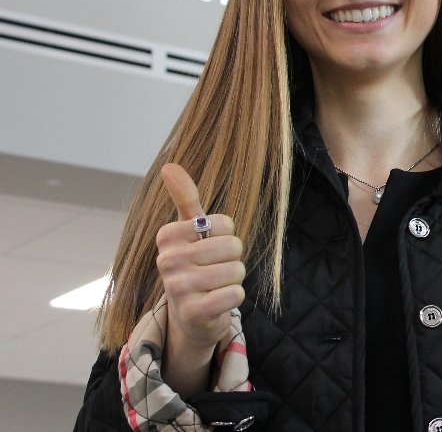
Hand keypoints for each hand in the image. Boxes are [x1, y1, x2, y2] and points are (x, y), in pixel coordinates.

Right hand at [155, 164, 244, 388]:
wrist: (189, 313)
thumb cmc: (194, 264)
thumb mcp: (190, 230)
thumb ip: (184, 198)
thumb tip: (169, 165)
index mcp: (167, 236)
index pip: (224, 223)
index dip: (227, 235)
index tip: (209, 246)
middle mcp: (167, 261)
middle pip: (233, 247)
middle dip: (233, 259)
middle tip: (216, 268)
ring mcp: (177, 288)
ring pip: (237, 271)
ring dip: (234, 279)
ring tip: (215, 285)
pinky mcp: (192, 312)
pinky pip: (235, 295)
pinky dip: (234, 297)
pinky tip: (216, 301)